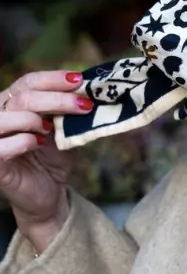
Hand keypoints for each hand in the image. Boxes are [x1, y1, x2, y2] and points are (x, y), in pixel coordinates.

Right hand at [0, 71, 93, 251]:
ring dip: (35, 119)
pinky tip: (38, 144)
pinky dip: (24, 141)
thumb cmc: (51, 159)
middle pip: (24, 96)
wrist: (47, 194)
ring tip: (51, 129)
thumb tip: (91, 92)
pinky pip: (2, 145)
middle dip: (58, 99)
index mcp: (14, 104)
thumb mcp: (63, 130)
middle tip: (84, 105)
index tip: (80, 81)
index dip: (53, 79)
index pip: (29, 82)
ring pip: (8, 116)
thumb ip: (69, 112)